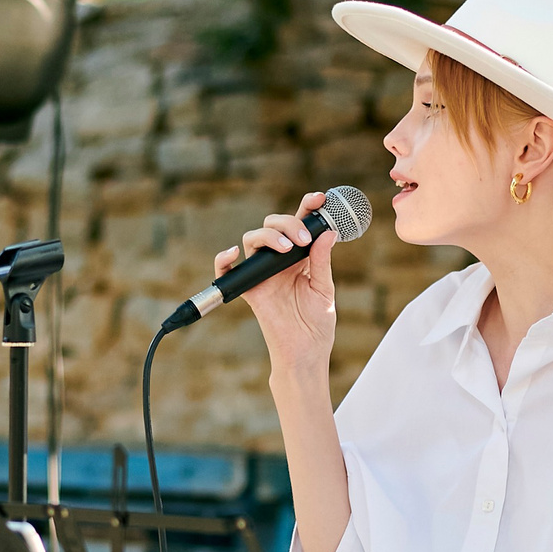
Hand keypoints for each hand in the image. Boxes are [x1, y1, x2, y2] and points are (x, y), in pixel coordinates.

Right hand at [217, 191, 337, 385]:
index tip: (319, 199)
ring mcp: (262, 273)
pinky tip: (233, 254)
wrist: (305, 352)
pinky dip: (224, 260)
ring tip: (288, 248)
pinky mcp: (249, 289)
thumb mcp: (324, 288)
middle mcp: (278, 261)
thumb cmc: (316, 324)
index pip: (299, 224)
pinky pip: (227, 271)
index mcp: (300, 257)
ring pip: (253, 238)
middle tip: (303, 238)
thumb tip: (328, 233)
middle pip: (274, 225)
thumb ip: (322, 260)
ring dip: (269, 236)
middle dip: (289, 222)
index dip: (306, 207)